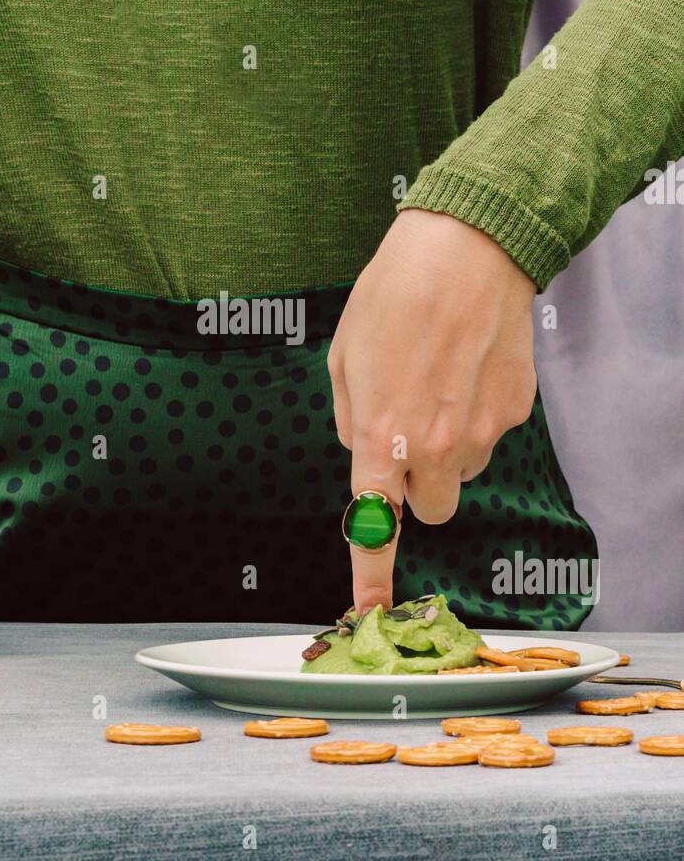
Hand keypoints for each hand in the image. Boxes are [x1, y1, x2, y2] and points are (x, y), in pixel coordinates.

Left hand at [328, 208, 536, 615]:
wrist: (468, 249)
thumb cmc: (395, 294)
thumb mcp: (344, 356)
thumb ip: (352, 419)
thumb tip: (365, 451)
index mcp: (381, 437)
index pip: (374, 527)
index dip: (370, 575)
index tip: (370, 611)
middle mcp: (435, 448)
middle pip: (432, 509)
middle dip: (418, 484)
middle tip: (409, 431)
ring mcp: (481, 434)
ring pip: (462, 471)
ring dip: (448, 446)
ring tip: (439, 379)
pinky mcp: (515, 413)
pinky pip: (489, 436)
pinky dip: (476, 415)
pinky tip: (466, 367)